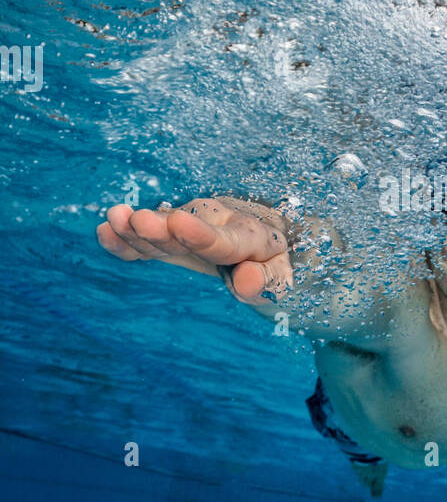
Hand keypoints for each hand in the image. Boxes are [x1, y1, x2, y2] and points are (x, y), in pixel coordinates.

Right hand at [96, 196, 294, 303]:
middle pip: (189, 228)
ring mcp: (198, 225)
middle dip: (162, 228)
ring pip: (167, 227)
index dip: (201, 235)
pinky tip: (105, 233)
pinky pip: (153, 238)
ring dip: (140, 227)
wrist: (278, 239)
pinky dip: (131, 239)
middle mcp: (223, 223)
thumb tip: (246, 282)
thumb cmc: (283, 265)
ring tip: (112, 219)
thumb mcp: (287, 278)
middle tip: (136, 220)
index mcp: (254, 236)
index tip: (178, 223)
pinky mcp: (179, 233)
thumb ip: (269, 281)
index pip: (226, 239)